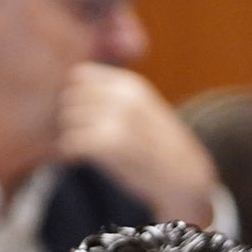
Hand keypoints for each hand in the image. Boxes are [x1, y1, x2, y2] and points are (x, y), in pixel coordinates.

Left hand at [57, 63, 219, 225]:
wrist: (184, 175)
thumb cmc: (156, 144)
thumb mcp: (141, 107)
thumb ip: (111, 96)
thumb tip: (66, 91)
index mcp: (129, 84)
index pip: (78, 76)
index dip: (72, 96)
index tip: (80, 115)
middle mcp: (124, 97)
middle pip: (69, 98)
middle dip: (67, 117)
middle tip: (77, 135)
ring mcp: (117, 119)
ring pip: (66, 120)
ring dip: (68, 136)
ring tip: (80, 149)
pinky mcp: (109, 145)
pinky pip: (69, 143)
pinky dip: (69, 154)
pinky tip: (78, 160)